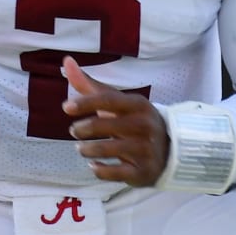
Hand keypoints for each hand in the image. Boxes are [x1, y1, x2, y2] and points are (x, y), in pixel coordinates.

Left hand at [61, 55, 167, 187]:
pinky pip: (113, 173)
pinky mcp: (142, 171)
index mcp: (138, 104)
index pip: (109, 100)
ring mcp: (144, 149)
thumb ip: (90, 85)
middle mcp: (143, 125)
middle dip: (82, 130)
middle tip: (74, 131)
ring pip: (106, 150)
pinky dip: (98, 169)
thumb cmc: (134, 120)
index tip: (66, 106)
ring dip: (86, 150)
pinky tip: (94, 165)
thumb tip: (66, 61)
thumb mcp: (117, 102)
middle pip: (105, 125)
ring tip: (82, 148)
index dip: (86, 102)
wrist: (169, 149)